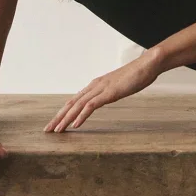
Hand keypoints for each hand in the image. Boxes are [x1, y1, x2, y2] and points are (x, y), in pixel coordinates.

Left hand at [43, 48, 163, 132]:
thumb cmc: (136, 75)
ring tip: (56, 131)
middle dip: (58, 117)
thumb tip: (107, 96)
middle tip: (47, 130)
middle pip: (71, 103)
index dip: (63, 112)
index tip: (55, 123)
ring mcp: (102, 88)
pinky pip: (92, 106)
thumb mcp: (119, 86)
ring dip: (65, 119)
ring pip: (78, 105)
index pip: (75, 100)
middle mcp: (95, 85)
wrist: (148, 64)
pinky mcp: (109, 92)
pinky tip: (75, 125)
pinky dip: (81, 116)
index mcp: (96, 85)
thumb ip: (111, 91)